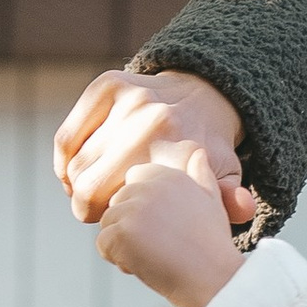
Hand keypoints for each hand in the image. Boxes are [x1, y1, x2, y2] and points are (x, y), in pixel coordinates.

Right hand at [56, 68, 253, 229]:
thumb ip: (230, 202)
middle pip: (88, 188)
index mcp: (178, 151)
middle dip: (86, 208)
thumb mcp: (223, 179)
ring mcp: (127, 100)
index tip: (119, 222)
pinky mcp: (107, 85)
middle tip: (98, 212)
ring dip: (75, 185)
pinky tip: (74, 172)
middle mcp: (151, 122)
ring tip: (92, 192)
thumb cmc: (205, 150)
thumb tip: (242, 209)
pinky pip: (67, 137)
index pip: (120, 205)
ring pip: (75, 164)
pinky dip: (65, 161)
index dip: (112, 221)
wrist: (203, 96)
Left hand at [99, 142, 247, 306]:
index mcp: (168, 174)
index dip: (142, 206)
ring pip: (108, 224)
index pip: (133, 180)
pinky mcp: (121, 234)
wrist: (215, 279)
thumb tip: (197, 151)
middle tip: (161, 245)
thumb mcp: (212, 200)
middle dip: (130, 226)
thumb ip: (201, 173)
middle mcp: (148, 186)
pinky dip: (118, 259)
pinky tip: (146, 265)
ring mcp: (133, 210)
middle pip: (117, 203)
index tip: (163, 226)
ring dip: (124, 244)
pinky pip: (103, 245)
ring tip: (155, 256)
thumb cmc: (213, 246)